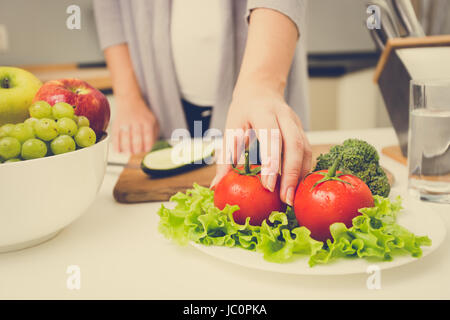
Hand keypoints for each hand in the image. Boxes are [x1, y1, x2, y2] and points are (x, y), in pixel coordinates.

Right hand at [112, 96, 158, 153]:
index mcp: (147, 122)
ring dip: (126, 149)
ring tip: (128, 152)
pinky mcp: (116, 124)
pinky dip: (116, 145)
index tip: (145, 150)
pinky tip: (118, 151)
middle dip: (136, 149)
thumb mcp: (153, 120)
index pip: (148, 137)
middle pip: (136, 139)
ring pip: (125, 139)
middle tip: (136, 152)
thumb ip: (155, 133)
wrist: (129, 100)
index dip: (147, 146)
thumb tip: (151, 146)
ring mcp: (125, 123)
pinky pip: (115, 136)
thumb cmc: (142, 114)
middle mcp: (136, 122)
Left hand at [212, 84, 311, 205]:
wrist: (261, 90)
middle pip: (294, 144)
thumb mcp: (230, 128)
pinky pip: (307, 153)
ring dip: (300, 176)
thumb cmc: (243, 112)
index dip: (271, 162)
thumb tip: (216, 185)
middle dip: (291, 174)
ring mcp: (297, 123)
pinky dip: (303, 172)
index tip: (268, 187)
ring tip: (292, 199)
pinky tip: (297, 188)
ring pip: (305, 150)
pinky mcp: (303, 132)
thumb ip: (225, 157)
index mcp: (263, 112)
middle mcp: (284, 116)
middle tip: (285, 199)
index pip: (271, 137)